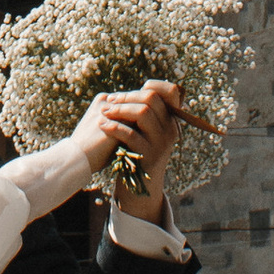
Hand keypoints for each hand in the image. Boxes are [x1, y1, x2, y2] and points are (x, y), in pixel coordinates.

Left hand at [78, 80, 185, 217]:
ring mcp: (162, 142)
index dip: (147, 86)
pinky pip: (131, 134)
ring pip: (143, 113)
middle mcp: (170, 129)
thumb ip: (142, 114)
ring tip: (104, 112)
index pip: (168, 91)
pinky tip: (103, 125)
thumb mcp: (144, 132)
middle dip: (126, 97)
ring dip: (119, 110)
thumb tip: (127, 93)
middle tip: (108, 102)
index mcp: (170, 120)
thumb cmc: (136, 153)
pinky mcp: (149, 155)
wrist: (138, 186)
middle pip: (151, 99)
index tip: (121, 94)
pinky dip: (114, 126)